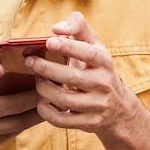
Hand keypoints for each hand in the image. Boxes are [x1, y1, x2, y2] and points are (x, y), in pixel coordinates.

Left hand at [29, 12, 140, 139]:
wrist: (118, 107)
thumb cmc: (97, 69)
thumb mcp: (94, 45)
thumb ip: (77, 27)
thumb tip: (57, 28)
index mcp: (104, 61)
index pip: (88, 53)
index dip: (68, 47)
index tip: (49, 42)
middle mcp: (104, 83)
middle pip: (72, 77)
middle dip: (46, 68)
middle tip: (30, 62)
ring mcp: (98, 105)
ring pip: (64, 99)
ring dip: (44, 90)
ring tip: (38, 81)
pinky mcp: (91, 123)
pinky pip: (62, 120)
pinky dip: (46, 111)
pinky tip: (42, 102)